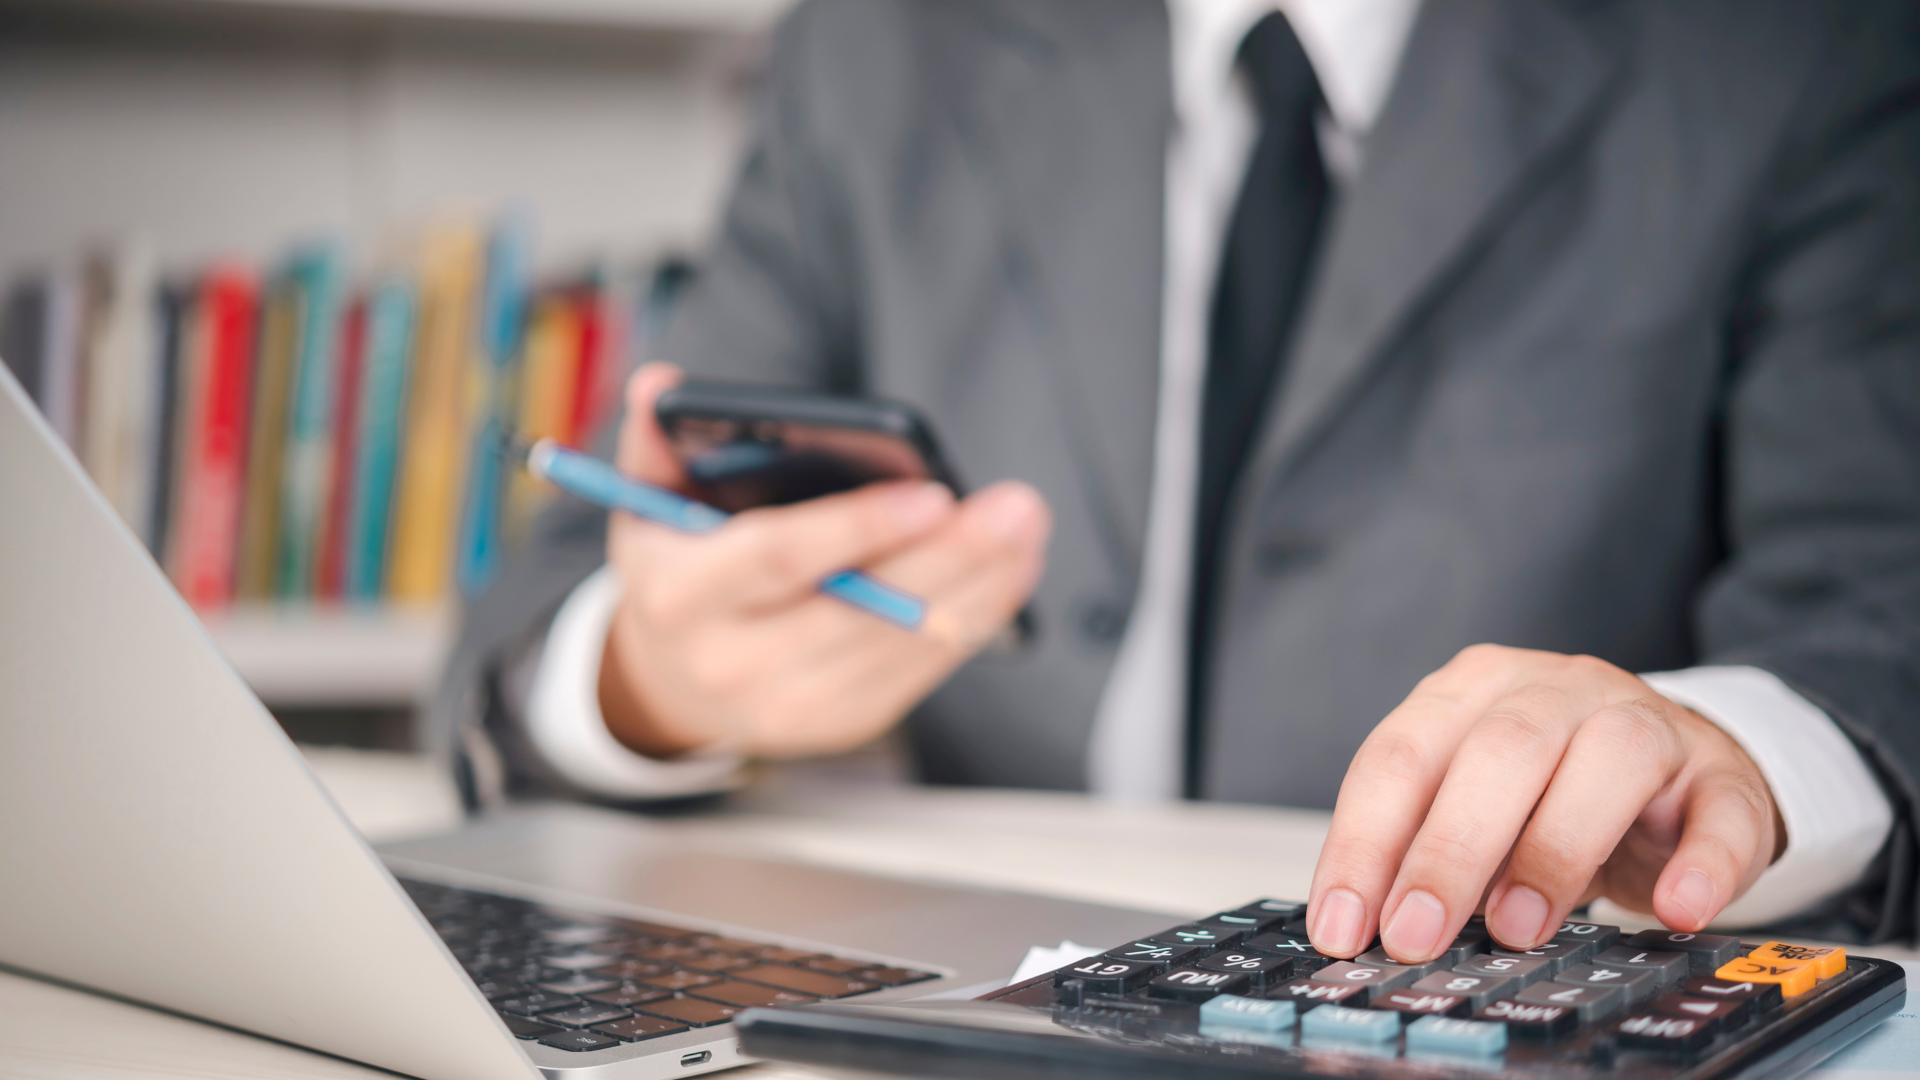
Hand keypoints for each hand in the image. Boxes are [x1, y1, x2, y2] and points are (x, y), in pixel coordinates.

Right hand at [597, 363, 1050, 759]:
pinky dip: (976, 617)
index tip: (931, 493)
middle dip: (948, 557)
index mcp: (683, 599)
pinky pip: (923, 669)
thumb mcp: (650, 509)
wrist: (672, 682)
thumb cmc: (679, 573)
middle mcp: (736, 664)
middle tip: (1014, 506)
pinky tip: (1011, 570)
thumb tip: (662, 381)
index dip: (857, 527)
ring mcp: (795, 704)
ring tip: (1025, 527)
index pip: (779, 560)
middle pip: (861, 611)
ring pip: (904, 644)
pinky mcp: (845, 722)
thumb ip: (656, 442)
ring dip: (980, 586)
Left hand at [1306, 644, 1784, 962]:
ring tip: (1517, 928)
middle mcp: (1555, 690)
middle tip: (1415, 935)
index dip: (1364, 844)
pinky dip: (1702, 863)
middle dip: (1446, 851)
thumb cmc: (1553, 793)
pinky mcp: (1724, 776)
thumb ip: (1423, 850)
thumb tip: (1368, 930)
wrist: (1679, 769)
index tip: (1341, 926)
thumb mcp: (1476, 808)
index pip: (1400, 757)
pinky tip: (1677, 910)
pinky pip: (1720, 812)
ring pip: (1608, 760)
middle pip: (1497, 752)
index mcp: (1472, 690)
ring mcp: (1648, 723)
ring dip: (1555, 849)